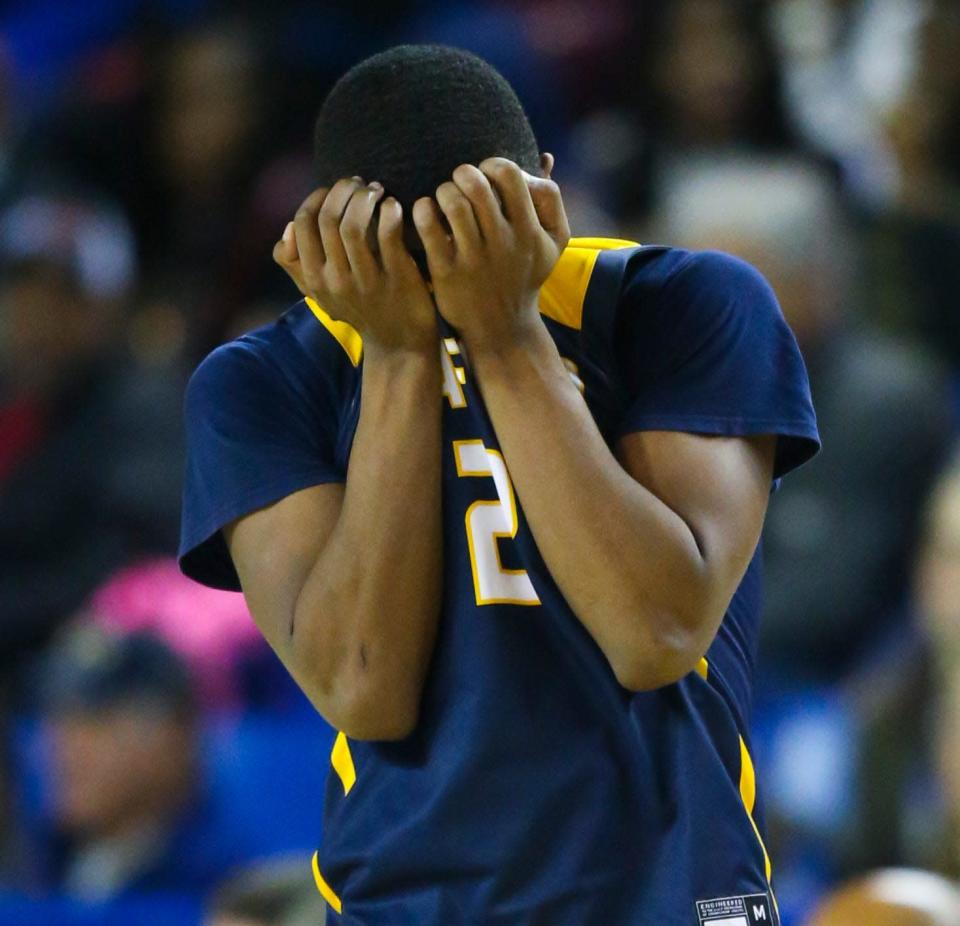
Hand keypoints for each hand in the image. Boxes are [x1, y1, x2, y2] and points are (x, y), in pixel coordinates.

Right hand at [274, 178, 436, 352]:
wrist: (399, 346)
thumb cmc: (361, 311)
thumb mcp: (322, 295)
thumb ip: (298, 266)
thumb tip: (287, 229)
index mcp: (314, 279)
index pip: (303, 223)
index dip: (317, 197)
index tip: (335, 191)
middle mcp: (335, 281)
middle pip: (328, 218)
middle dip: (343, 190)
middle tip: (360, 184)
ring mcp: (365, 281)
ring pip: (354, 224)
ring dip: (365, 197)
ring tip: (377, 191)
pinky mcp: (396, 279)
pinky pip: (388, 234)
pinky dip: (390, 211)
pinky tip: (395, 207)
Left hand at [413, 157, 569, 352]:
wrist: (502, 329)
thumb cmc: (524, 276)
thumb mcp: (552, 243)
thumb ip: (550, 200)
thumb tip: (543, 157)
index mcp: (529, 231)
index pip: (509, 175)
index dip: (492, 165)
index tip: (485, 176)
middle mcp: (504, 244)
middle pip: (477, 185)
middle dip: (463, 174)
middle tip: (459, 183)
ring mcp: (474, 259)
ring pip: (453, 202)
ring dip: (443, 190)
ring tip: (443, 198)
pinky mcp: (447, 272)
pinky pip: (429, 227)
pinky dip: (423, 210)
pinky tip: (425, 212)